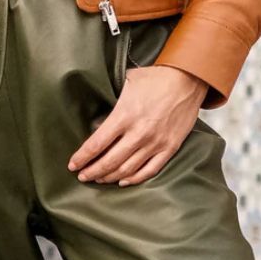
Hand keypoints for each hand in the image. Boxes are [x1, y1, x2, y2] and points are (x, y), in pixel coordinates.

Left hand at [67, 64, 208, 186]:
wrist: (187, 79)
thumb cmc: (156, 78)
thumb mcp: (127, 82)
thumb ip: (113, 100)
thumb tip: (98, 110)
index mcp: (124, 115)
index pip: (96, 144)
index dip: (82, 157)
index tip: (73, 164)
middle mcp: (138, 133)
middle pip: (109, 161)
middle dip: (92, 171)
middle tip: (82, 176)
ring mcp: (155, 142)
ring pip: (127, 169)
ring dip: (110, 177)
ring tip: (99, 179)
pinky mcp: (169, 147)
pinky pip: (150, 170)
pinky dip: (135, 179)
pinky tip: (123, 181)